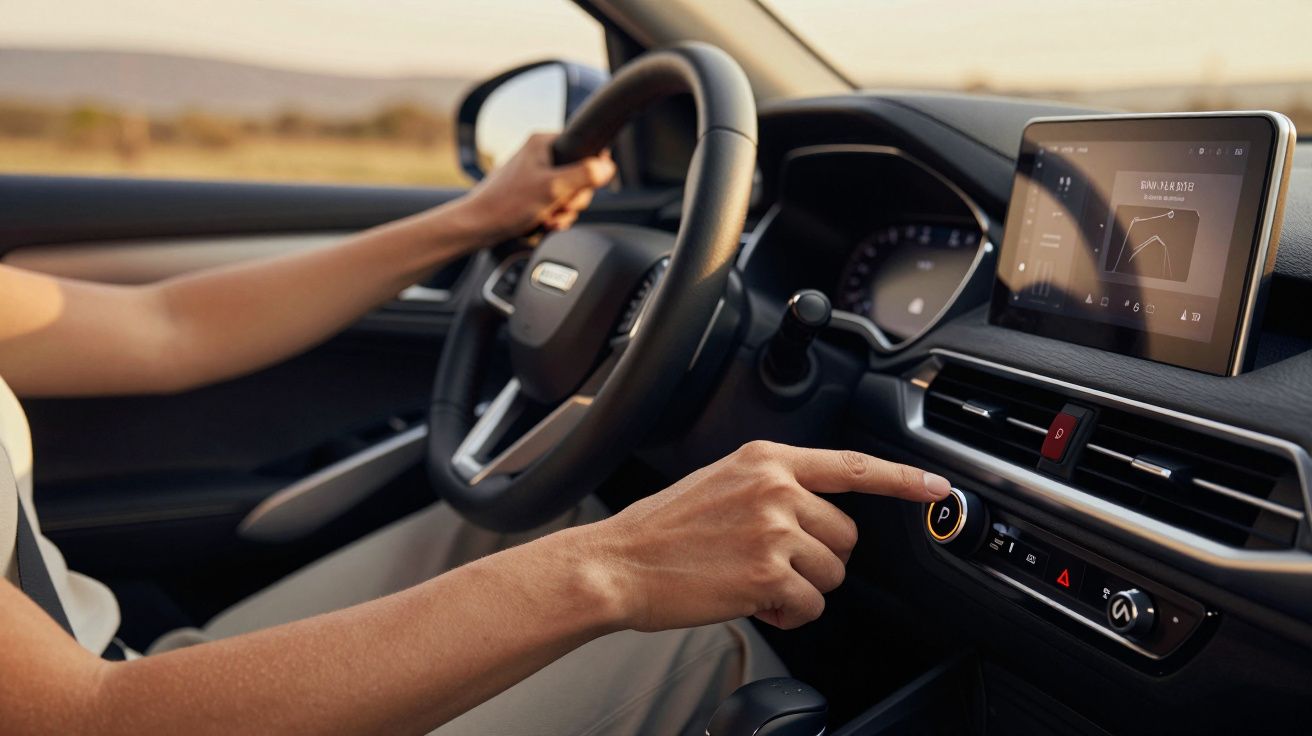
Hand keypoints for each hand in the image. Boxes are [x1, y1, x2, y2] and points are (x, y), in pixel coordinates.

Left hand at [455, 133, 615, 246]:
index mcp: (544, 143)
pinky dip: (553, 217)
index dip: (588, 175)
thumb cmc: (507, 204)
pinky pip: (556, 205)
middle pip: (580, 177)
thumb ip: (584, 175)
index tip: (575, 190)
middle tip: (558, 207)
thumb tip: (608, 166)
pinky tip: (543, 223)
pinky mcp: (532, 193)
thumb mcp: (553, 188)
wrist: (478, 226)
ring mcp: (536, 175)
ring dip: (562, 212)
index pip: (585, 150)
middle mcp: (540, 155)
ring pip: (569, 195)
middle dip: (572, 200)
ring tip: (546, 217)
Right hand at [582, 441, 952, 631]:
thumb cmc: (660, 530)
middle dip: (819, 560)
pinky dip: (788, 614)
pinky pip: (812, 606)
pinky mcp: (769, 573)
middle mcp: (776, 488)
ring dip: (802, 589)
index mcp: (766, 459)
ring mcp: (775, 529)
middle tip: (771, 565)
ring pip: (833, 574)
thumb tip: (815, 515)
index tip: (936, 488)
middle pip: (847, 535)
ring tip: (753, 583)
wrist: (617, 563)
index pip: (852, 465)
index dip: (902, 479)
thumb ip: (772, 487)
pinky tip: (753, 603)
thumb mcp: (720, 482)